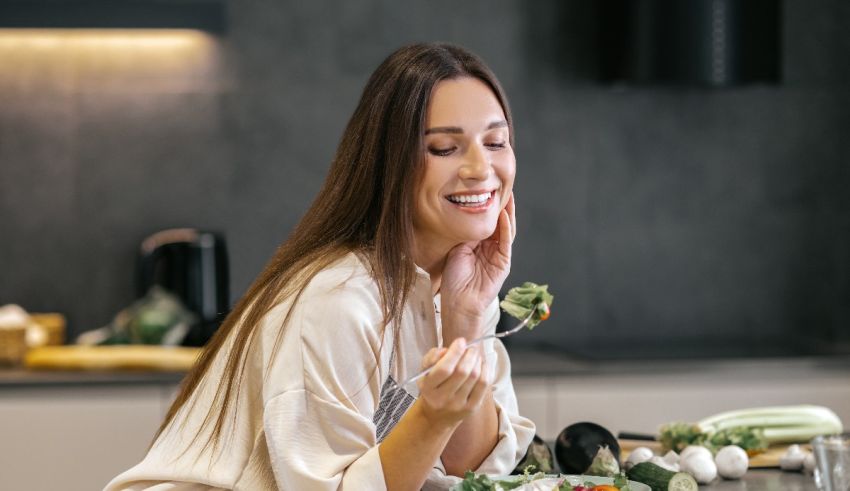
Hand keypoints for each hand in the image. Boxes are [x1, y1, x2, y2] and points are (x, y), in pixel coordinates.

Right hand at [415, 338, 490, 429]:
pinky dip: (486, 370)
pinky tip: (482, 364)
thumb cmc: (432, 387)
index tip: (460, 341)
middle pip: (462, 372)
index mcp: (428, 388)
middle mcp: (442, 399)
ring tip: (475, 355)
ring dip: (477, 360)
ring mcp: (458, 405)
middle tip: (471, 347)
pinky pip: (484, 385)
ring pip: (475, 377)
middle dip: (470, 354)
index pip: (444, 369)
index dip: (455, 352)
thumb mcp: (424, 371)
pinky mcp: (472, 408)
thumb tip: (448, 349)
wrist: (436, 416)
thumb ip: (432, 357)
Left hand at [440, 192, 515, 334]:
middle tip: (501, 186)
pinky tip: (504, 215)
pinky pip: (506, 242)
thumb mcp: (457, 249)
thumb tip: (470, 214)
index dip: (488, 206)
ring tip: (507, 196)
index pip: (486, 221)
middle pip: (499, 222)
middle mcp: (491, 248)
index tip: (487, 189)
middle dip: (501, 205)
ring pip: (506, 229)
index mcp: (479, 245)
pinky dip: (506, 228)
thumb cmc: (454, 280)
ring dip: (507, 213)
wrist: (458, 302)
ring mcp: (498, 255)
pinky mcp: (503, 263)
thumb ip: (465, 234)